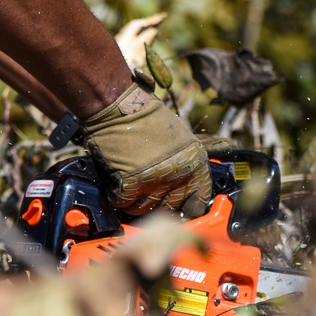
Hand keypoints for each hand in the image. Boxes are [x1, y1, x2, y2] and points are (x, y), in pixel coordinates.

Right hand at [82, 83, 210, 217]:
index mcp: (196, 164)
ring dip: (135, 202)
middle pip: (170, 207)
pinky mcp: (131, 183)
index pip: (199, 201)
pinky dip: (117, 196)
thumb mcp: (181, 137)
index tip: (178, 208)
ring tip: (129, 188)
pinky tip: (116, 184)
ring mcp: (155, 181)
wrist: (121, 106)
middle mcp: (179, 175)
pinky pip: (123, 202)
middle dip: (157, 204)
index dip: (187, 206)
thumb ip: (185, 164)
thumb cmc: (147, 118)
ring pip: (145, 208)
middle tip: (146, 194)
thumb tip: (182, 185)